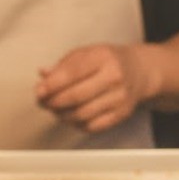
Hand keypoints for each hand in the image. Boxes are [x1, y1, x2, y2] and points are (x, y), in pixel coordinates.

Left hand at [35, 44, 161, 132]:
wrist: (139, 71)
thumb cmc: (108, 61)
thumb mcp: (86, 54)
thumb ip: (63, 65)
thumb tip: (43, 77)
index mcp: (102, 56)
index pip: (71, 73)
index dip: (51, 85)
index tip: (39, 91)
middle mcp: (114, 76)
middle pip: (75, 96)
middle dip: (54, 102)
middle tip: (44, 102)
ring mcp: (120, 97)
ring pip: (82, 114)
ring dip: (63, 115)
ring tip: (56, 110)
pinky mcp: (122, 114)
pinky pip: (93, 126)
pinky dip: (77, 124)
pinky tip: (72, 116)